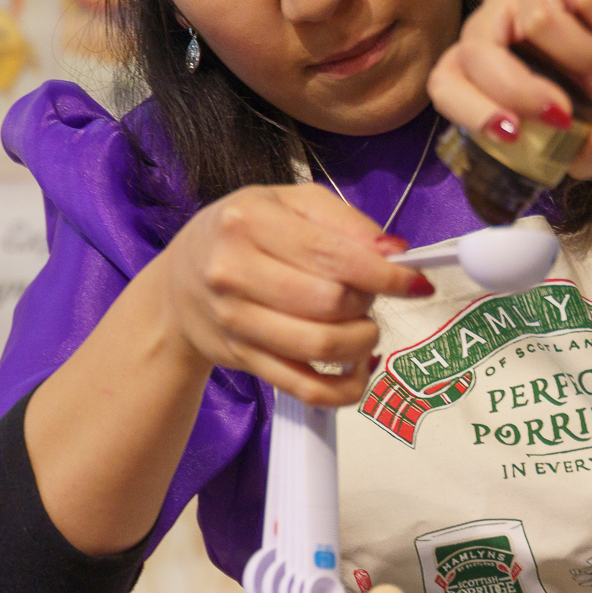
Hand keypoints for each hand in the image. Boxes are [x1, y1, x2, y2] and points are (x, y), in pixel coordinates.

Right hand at [151, 184, 432, 406]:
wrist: (176, 286)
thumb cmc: (240, 235)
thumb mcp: (286, 203)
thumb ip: (344, 222)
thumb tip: (396, 253)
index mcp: (248, 221)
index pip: (333, 255)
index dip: (385, 274)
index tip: (415, 282)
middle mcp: (234, 271)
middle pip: (331, 302)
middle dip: (368, 303)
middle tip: (370, 296)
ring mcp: (235, 321)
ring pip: (322, 347)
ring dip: (362, 341)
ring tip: (363, 328)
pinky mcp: (242, 360)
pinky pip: (306, 388)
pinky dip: (345, 387)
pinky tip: (357, 368)